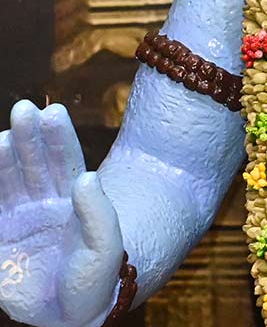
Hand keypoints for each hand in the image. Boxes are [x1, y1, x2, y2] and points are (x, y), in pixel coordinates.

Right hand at [0, 101, 123, 326]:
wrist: (72, 316)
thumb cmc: (96, 279)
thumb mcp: (106, 246)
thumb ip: (99, 212)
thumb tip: (86, 177)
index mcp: (73, 199)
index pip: (66, 161)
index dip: (59, 137)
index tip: (52, 113)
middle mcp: (45, 203)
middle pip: (36, 163)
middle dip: (29, 136)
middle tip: (24, 109)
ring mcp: (19, 219)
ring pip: (11, 179)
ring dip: (5, 156)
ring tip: (3, 135)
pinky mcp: (0, 239)